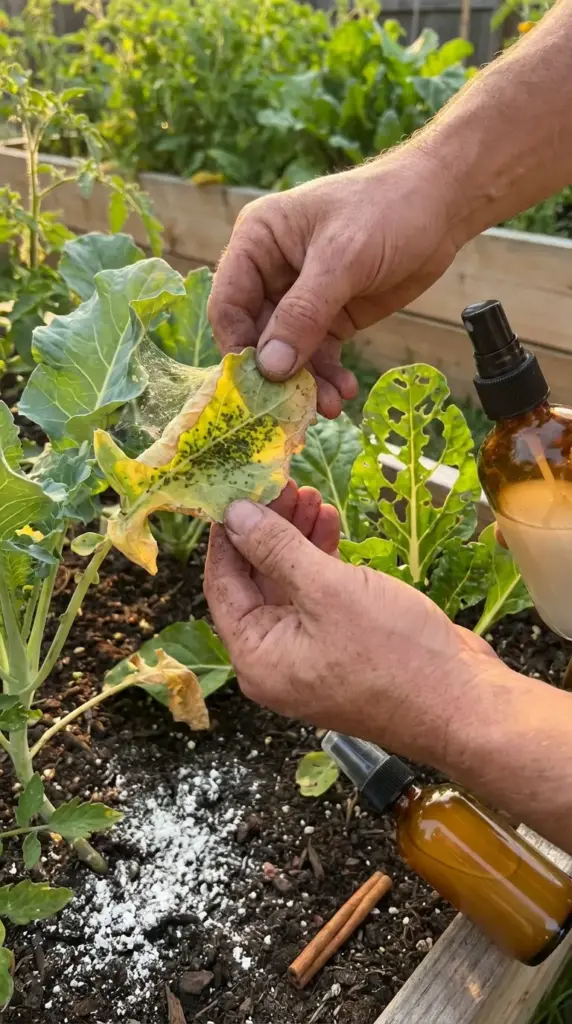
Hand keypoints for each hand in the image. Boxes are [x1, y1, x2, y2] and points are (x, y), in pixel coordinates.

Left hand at [204, 494, 500, 765]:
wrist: (463, 703)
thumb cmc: (396, 655)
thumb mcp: (328, 590)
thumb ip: (276, 549)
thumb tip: (234, 515)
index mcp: (256, 657)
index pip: (222, 583)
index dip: (228, 533)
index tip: (238, 489)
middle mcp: (275, 660)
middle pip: (255, 581)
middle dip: (269, 529)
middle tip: (283, 485)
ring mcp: (309, 654)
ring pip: (288, 584)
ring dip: (297, 538)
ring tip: (312, 496)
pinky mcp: (341, 645)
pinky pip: (317, 596)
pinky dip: (322, 560)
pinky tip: (332, 524)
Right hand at [208, 147, 459, 417]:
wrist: (441, 206)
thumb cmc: (386, 210)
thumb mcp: (343, 259)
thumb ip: (303, 313)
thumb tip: (270, 367)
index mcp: (257, 242)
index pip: (229, 305)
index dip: (238, 347)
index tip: (257, 386)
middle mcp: (271, 272)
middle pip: (258, 336)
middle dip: (279, 373)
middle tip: (295, 407)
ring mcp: (300, 298)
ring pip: (290, 352)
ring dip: (307, 382)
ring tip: (331, 406)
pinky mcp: (330, 316)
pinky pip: (319, 354)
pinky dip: (329, 375)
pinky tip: (346, 391)